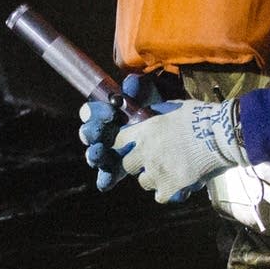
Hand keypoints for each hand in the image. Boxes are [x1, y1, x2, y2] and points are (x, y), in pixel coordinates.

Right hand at [79, 73, 165, 191]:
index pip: (93, 111)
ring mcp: (111, 152)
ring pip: (96, 155)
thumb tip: (130, 86)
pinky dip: (106, 178)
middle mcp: (105, 132)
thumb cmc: (158, 109)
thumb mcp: (151, 94)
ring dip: (96, 155)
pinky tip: (106, 182)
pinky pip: (107, 175)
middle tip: (98, 134)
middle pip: (90, 133)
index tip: (111, 113)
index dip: (97, 112)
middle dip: (92, 133)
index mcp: (107, 113)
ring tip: (99, 156)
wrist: (178, 131)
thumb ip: (139, 88)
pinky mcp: (119, 169)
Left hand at [115, 97, 248, 203]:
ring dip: (152, 179)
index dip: (124, 146)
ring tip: (166, 175)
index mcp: (146, 131)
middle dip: (137, 165)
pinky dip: (166, 193)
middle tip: (151, 163)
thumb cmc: (202, 117)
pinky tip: (175, 187)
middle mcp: (146, 152)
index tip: (130, 148)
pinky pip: (159, 196)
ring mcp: (157, 171)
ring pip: (143, 182)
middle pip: (128, 165)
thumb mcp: (176, 107)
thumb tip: (153, 111)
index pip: (119, 141)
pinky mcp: (170, 186)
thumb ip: (160, 112)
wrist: (221, 135)